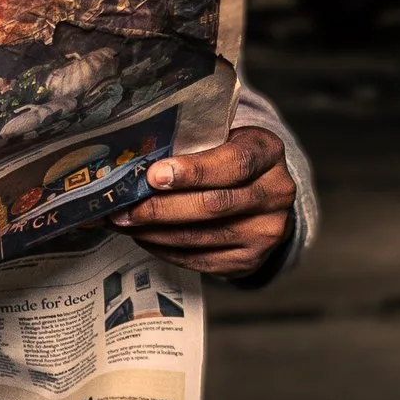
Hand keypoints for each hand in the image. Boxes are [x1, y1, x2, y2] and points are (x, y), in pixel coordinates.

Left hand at [110, 125, 295, 278]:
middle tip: (123, 208)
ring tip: (123, 223)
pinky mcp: (249, 261)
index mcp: (269, 152)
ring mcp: (266, 232)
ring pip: (200, 237)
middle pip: (213, 205)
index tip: (153, 176)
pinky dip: (164, 249)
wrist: (263, 196)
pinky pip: (198, 260)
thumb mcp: (222, 139)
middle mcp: (276, 193)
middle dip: (160, 208)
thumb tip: (131, 163)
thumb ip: (190, 146)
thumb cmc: (228, 159)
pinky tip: (144, 237)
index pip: (234, 163)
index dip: (193, 172)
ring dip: (154, 232)